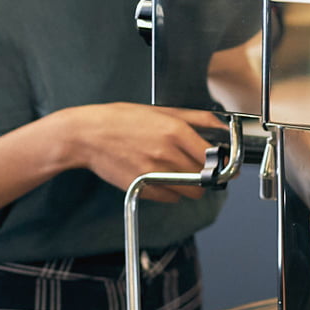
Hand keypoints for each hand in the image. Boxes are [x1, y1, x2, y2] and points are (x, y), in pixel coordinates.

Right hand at [59, 103, 220, 202]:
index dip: (221, 162)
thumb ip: (195, 118)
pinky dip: (171, 192)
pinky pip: (171, 198)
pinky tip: (162, 178)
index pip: (213, 156)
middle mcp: (167, 153)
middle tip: (198, 168)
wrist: (87, 135)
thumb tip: (221, 125)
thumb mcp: (160, 110)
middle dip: (206, 174)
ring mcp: (154, 172)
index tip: (222, 164)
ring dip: (191, 185)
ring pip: (191, 191)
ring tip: (178, 173)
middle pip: (205, 177)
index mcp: (175, 131)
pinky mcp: (143, 187)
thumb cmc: (120, 119)